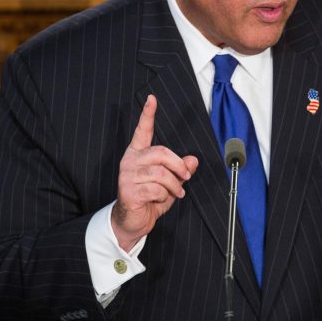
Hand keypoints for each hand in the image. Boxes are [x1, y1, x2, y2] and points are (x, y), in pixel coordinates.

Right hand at [111, 94, 198, 250]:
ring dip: (174, 185)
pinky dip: (164, 196)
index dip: (148, 114)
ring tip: (176, 193)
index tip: (152, 98)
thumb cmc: (150, 198)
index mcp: (138, 153)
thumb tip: (193, 160)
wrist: (133, 221)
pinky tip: (161, 200)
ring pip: (161, 173)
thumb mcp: (170, 182)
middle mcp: (130, 160)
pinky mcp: (128, 190)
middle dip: (179, 166)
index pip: (142, 130)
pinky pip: (155, 188)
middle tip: (186, 177)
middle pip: (161, 153)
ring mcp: (127, 175)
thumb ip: (180, 169)